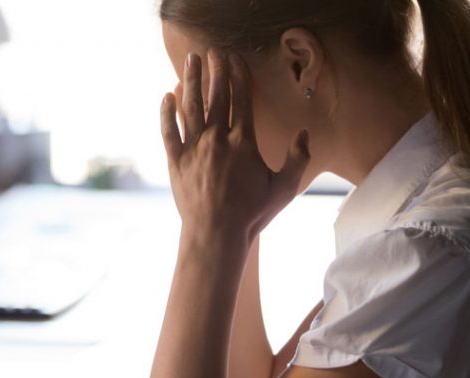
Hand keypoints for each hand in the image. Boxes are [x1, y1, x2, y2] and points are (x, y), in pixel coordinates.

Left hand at [162, 51, 310, 244]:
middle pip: (216, 97)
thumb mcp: (283, 189)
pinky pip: (168, 131)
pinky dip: (166, 112)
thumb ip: (297, 159)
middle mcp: (217, 140)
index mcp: (244, 142)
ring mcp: (193, 149)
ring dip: (190, 81)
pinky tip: (166, 95)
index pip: (241, 100)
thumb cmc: (251, 214)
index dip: (239, 76)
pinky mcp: (175, 161)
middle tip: (213, 52)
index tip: (235, 60)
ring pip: (190, 107)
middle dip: (216, 71)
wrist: (215, 234)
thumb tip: (304, 134)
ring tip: (190, 61)